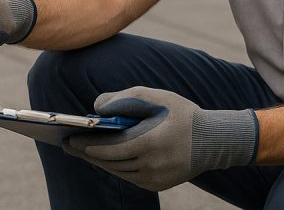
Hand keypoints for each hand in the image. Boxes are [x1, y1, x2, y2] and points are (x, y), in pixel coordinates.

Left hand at [63, 86, 256, 191]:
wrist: (214, 141)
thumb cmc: (182, 114)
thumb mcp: (157, 97)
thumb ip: (126, 98)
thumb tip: (97, 107)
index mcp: (150, 143)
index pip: (110, 149)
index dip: (88, 147)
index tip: (70, 140)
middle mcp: (151, 165)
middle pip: (110, 162)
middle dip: (88, 154)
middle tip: (69, 146)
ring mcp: (155, 179)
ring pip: (118, 172)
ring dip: (100, 161)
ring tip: (83, 151)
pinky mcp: (158, 186)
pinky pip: (130, 177)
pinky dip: (116, 167)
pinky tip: (105, 158)